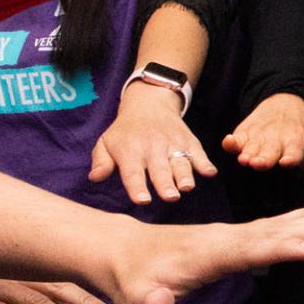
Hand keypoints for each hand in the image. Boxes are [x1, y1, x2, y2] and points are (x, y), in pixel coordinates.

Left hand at [90, 80, 215, 204]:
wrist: (149, 104)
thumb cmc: (125, 131)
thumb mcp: (106, 142)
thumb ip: (101, 162)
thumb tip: (94, 178)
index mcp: (130, 151)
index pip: (133, 173)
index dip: (137, 187)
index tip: (142, 200)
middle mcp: (152, 148)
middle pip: (160, 169)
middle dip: (165, 183)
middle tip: (170, 197)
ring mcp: (173, 144)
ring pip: (180, 162)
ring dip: (185, 175)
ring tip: (187, 187)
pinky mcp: (189, 142)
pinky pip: (198, 153)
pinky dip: (205, 163)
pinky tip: (209, 173)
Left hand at [96, 200, 303, 303]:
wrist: (119, 250)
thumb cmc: (129, 281)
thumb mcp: (131, 300)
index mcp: (207, 253)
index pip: (250, 251)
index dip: (281, 249)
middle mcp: (226, 237)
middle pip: (277, 232)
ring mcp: (233, 233)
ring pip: (282, 225)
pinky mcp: (238, 236)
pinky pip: (277, 224)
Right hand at [224, 93, 303, 200]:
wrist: (287, 101)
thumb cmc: (302, 134)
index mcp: (299, 144)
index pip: (296, 151)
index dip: (292, 156)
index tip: (287, 161)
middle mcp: (279, 139)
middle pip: (271, 150)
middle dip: (265, 157)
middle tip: (259, 163)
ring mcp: (260, 134)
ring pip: (253, 145)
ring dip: (248, 152)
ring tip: (245, 159)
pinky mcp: (245, 130)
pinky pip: (238, 136)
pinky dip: (233, 140)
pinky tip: (229, 142)